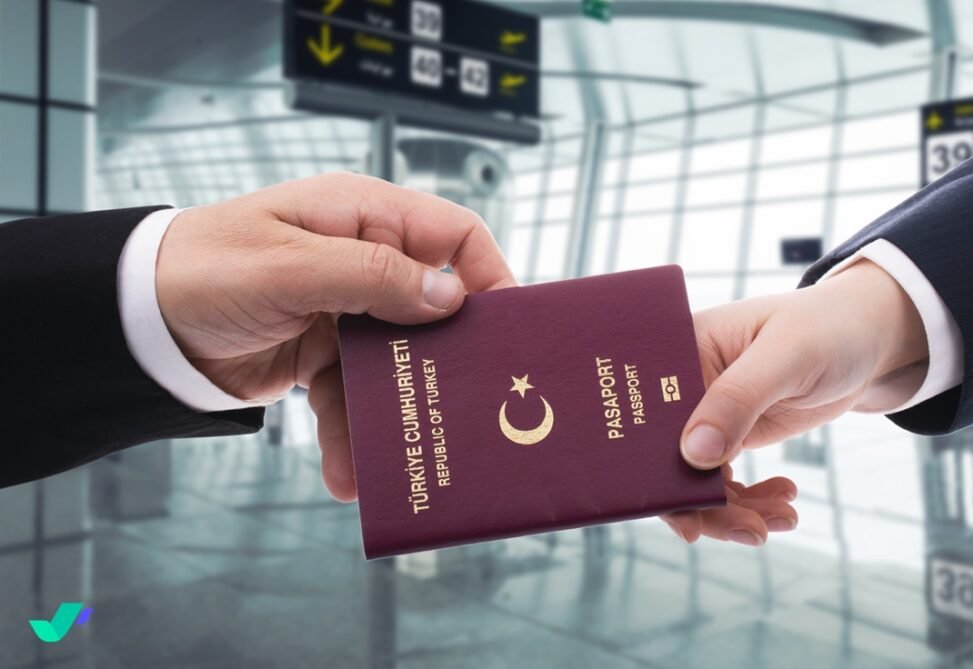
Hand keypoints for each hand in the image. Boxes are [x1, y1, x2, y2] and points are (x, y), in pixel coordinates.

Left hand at [155, 173, 515, 499]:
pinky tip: (346, 469)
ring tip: (389, 460)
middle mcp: (362, 260)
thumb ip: (370, 277)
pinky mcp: (325, 354)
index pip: (452, 235)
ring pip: (396, 362)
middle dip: (445, 359)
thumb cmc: (199, 269)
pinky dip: (353, 430)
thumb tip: (449, 295)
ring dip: (393, 411)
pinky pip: (356, 394)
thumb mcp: (286, 269)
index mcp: (361, 217)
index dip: (487, 277)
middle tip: (467, 404)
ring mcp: (345, 310)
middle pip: (432, 307)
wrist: (136, 324)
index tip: (507, 328)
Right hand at [663, 259, 927, 544]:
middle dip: (703, 503)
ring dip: (734, 509)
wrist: (867, 340)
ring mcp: (705, 414)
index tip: (684, 514)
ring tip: (781, 520)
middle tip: (750, 531)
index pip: (649, 416)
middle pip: (667, 457)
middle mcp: (682, 387)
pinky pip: (725, 482)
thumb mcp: (786, 357)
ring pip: (697, 479)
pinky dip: (752, 502)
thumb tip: (692, 453)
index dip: (655, 467)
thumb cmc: (825, 328)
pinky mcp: (731, 436)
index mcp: (679, 352)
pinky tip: (784, 502)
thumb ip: (738, 400)